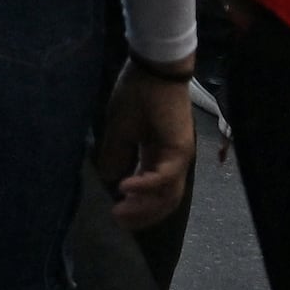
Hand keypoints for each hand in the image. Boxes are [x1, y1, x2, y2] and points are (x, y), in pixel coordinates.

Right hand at [97, 66, 196, 231]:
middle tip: (117, 220)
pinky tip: (125, 188)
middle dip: (140, 215)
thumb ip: (116, 156)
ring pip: (168, 195)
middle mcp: (172, 162)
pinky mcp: (180, 150)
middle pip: (164, 201)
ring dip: (144, 207)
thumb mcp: (118, 130)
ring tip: (119, 210)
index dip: (136, 206)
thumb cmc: (136, 94)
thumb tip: (109, 179)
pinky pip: (165, 177)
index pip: (153, 191)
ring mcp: (178, 157)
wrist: (153, 69)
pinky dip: (146, 185)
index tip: (113, 212)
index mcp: (158, 157)